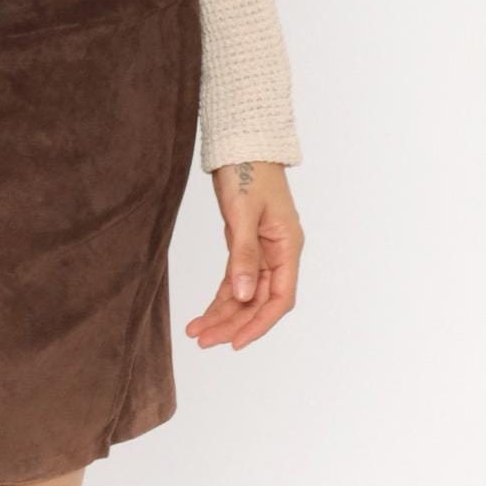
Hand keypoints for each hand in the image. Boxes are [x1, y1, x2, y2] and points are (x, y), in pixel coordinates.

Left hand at [186, 158, 301, 349]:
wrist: (241, 142)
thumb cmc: (247, 170)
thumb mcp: (243, 213)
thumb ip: (243, 254)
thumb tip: (241, 296)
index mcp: (288, 247)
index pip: (280, 298)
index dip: (259, 324)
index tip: (236, 342)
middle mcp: (279, 253)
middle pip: (259, 301)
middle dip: (234, 323)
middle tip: (204, 340)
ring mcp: (262, 251)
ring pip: (245, 294)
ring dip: (224, 315)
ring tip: (197, 332)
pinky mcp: (245, 245)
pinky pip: (234, 280)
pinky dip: (221, 298)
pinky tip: (205, 314)